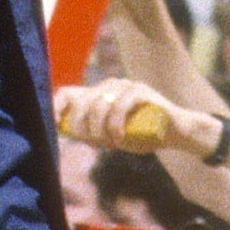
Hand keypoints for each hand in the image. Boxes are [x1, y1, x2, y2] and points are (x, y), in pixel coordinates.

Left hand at [55, 77, 201, 154]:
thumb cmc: (143, 135)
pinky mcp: (142, 91)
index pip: (69, 94)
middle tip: (95, 143)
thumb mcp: (114, 137)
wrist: (177, 133)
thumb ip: (95, 134)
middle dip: (83, 127)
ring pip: (100, 104)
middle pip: (83, 102)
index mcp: (99, 95)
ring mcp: (126, 86)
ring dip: (101, 129)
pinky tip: (120, 138)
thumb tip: (73, 135)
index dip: (56, 107)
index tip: (52, 126)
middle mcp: (110, 86)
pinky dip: (116, 124)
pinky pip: (120, 105)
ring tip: (111, 143)